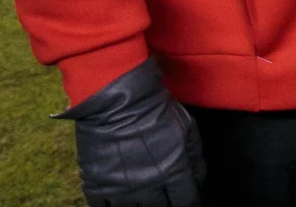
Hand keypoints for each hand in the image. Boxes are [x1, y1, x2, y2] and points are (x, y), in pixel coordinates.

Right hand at [56, 58, 203, 206]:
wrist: (117, 100)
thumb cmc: (155, 110)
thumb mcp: (187, 128)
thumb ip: (195, 157)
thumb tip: (198, 180)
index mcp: (173, 170)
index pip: (186, 200)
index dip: (188, 202)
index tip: (186, 200)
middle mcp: (148, 185)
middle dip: (166, 206)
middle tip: (165, 199)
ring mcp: (121, 188)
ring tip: (144, 200)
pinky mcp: (97, 185)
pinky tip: (120, 202)